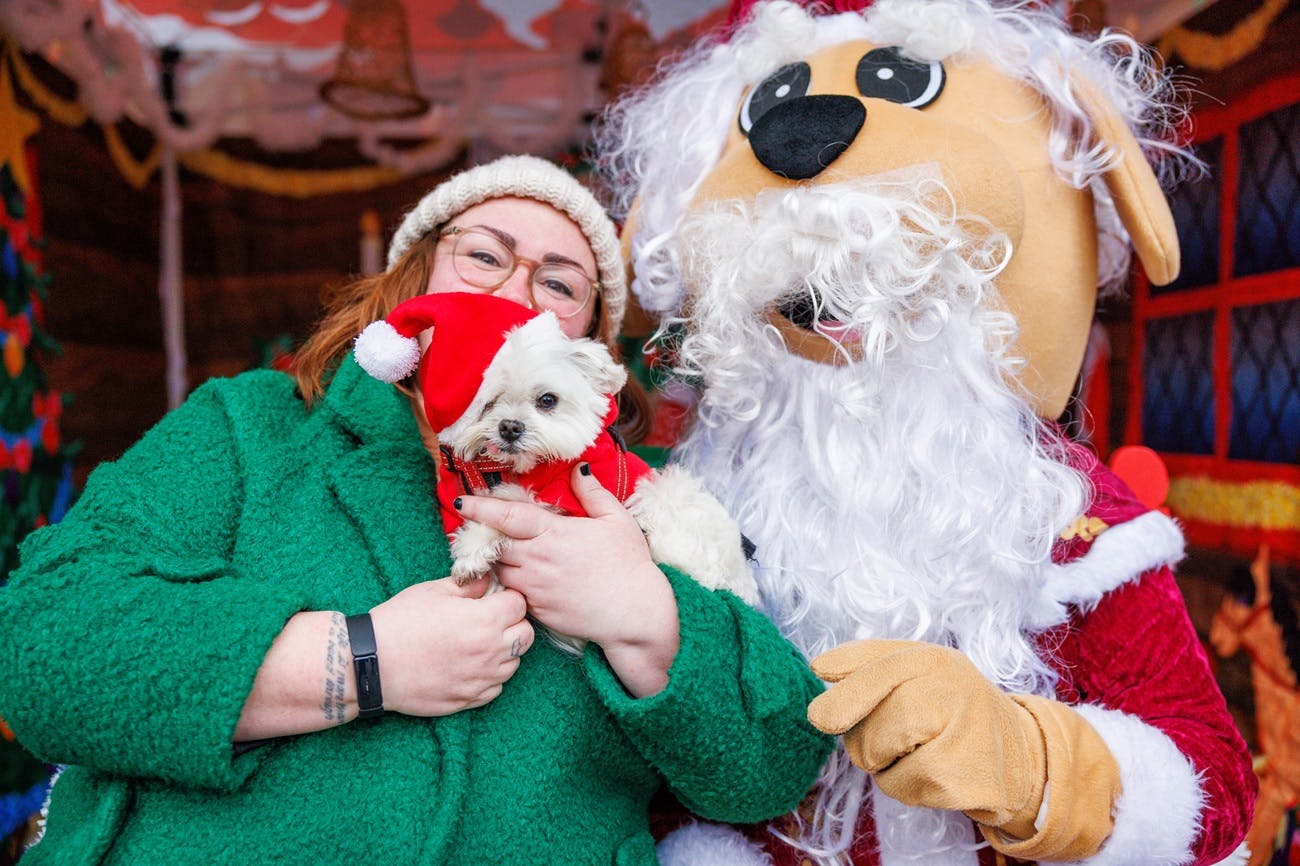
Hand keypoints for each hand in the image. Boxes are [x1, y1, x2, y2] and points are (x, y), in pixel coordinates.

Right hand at [369, 575, 533, 716]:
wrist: (372, 663)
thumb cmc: (400, 621)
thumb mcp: (434, 591)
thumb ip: (469, 586)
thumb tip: (488, 581)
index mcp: (484, 620)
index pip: (519, 604)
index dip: (508, 597)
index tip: (494, 598)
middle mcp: (489, 651)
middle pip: (525, 636)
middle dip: (514, 624)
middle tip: (491, 620)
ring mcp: (481, 679)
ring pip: (514, 664)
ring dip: (503, 652)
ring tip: (477, 644)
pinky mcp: (469, 699)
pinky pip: (496, 688)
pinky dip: (489, 676)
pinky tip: (469, 666)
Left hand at [455, 464, 679, 696]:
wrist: (634, 614)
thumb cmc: (629, 565)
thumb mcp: (616, 520)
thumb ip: (593, 493)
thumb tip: (579, 469)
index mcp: (553, 533)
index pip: (506, 517)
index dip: (481, 508)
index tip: (462, 502)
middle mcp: (538, 560)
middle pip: (494, 545)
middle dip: (483, 536)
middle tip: (478, 529)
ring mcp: (535, 587)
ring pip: (500, 570)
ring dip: (496, 560)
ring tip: (502, 552)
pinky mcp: (537, 610)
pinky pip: (514, 593)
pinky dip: (512, 583)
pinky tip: (524, 578)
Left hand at [809, 640, 1043, 833]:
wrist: (1020, 754)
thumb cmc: (953, 708)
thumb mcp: (920, 672)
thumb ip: (870, 665)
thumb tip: (818, 669)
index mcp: (931, 659)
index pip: (879, 668)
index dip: (845, 691)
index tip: (817, 714)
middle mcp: (949, 689)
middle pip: (867, 724)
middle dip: (865, 740)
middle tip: (893, 738)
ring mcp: (959, 733)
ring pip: (876, 756)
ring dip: (883, 763)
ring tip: (920, 751)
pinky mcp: (961, 777)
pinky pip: (899, 786)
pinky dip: (905, 786)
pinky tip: (936, 772)